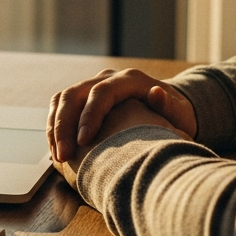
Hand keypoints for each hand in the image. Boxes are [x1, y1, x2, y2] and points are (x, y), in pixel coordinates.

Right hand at [47, 68, 196, 161]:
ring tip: (58, 157)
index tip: (84, 142)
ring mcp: (93, 86)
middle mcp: (108, 78)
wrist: (167, 107)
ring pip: (62, 99)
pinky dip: (55, 128)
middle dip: (64, 125)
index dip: (89, 115)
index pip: (101, 92)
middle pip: (74, 94)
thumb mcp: (180, 113)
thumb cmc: (175, 115)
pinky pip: (61, 107)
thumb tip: (156, 93)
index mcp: (130, 79)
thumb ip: (169, 106)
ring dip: (55, 127)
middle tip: (63, 155)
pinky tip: (57, 150)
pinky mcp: (84, 98)